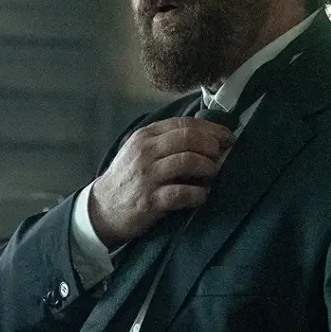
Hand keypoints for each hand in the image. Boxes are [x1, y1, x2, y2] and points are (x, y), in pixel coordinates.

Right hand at [88, 117, 232, 246]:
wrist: (102, 208)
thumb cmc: (129, 178)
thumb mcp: (140, 151)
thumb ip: (166, 142)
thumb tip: (208, 139)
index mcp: (145, 136)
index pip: (183, 124)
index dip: (211, 129)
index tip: (227, 137)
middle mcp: (145, 152)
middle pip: (188, 138)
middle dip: (212, 145)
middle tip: (222, 155)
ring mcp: (147, 176)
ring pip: (188, 161)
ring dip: (208, 168)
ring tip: (212, 174)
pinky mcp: (150, 200)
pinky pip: (183, 193)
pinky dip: (199, 194)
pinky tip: (202, 196)